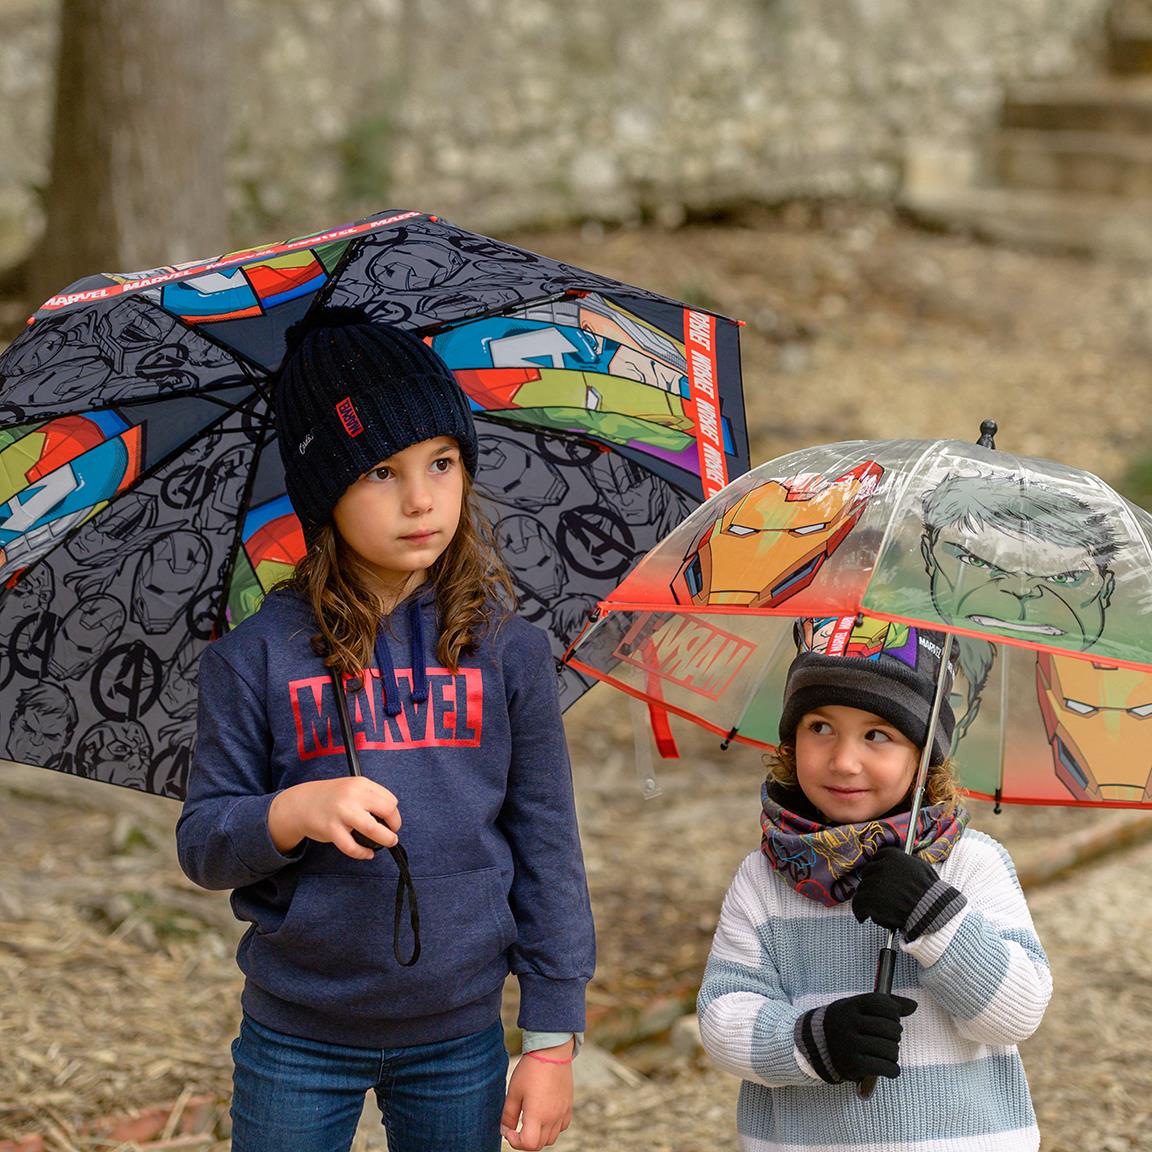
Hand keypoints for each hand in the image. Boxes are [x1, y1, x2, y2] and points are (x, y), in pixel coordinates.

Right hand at [267, 777, 400, 859]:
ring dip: (386, 839)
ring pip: (373, 829)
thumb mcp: (352, 788)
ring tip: (388, 843)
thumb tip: (391, 818)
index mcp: (361, 784)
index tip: (391, 821)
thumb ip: (370, 797)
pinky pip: (352, 847)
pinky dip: (364, 853)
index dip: (394, 814)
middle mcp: (353, 795)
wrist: (301, 803)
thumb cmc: (331, 798)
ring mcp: (342, 812)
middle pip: (387, 811)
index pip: (390, 799)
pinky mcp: (331, 829)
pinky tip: (367, 853)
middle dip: (395, 825)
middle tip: (392, 834)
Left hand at [501, 1041, 573, 1149]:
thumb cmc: (530, 1070)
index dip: (515, 1142)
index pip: (528, 1144)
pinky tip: (545, 1115)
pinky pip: (562, 1126)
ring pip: (551, 1138)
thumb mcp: (514, 1091)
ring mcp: (563, 1112)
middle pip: (539, 1145)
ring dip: (539, 1136)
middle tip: (516, 1128)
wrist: (551, 1051)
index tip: (509, 1130)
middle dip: (525, 1141)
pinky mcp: (568, 1106)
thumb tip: (505, 1130)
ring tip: (530, 1121)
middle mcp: (552, 1118)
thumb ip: (508, 1115)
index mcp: (537, 1115)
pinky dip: (553, 1128)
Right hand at [821, 992, 916, 1082]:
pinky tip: (888, 1067)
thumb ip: (887, 1004)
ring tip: (886, 1052)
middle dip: (895, 1035)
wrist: (819, 1045)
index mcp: (851, 1005)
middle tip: (888, 1038)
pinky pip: (886, 1068)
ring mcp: (849, 1044)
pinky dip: (893, 1070)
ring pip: (891, 1049)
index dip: (894, 1012)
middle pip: (890, 1028)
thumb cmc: (848, 1023)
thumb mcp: (860, 1007)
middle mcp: (848, 1023)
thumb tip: (914, 1005)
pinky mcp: (853, 1065)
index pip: (883, 1003)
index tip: (890, 1017)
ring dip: (894, 1053)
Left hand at [852, 846, 937, 933]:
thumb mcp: (921, 867)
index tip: (880, 876)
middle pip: (868, 873)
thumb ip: (906, 862)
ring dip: (868, 899)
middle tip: (879, 894)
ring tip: (879, 909)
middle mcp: (880, 866)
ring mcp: (874, 883)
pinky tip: (862, 917)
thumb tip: (899, 862)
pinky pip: (858, 904)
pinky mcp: (869, 900)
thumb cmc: (930, 892)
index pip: (877, 858)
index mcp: (892, 856)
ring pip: (863, 890)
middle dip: (873, 883)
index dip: (879, 869)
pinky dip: (859, 912)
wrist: (932, 911)